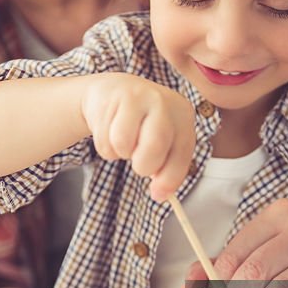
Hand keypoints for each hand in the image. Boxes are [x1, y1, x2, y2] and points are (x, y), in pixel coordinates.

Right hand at [81, 73, 195, 200]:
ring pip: (123, 143)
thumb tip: (161, 195)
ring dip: (120, 153)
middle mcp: (163, 101)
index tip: (158, 195)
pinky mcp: (110, 99)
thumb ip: (167, 166)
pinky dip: (106, 146)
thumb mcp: (163, 139)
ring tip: (124, 142)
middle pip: (155, 145)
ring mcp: (136, 96)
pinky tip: (110, 131)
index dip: (170, 178)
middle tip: (139, 164)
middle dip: (144, 166)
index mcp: (183, 113)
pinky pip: (104, 139)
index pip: (182, 153)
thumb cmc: (143, 123)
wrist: (114, 92)